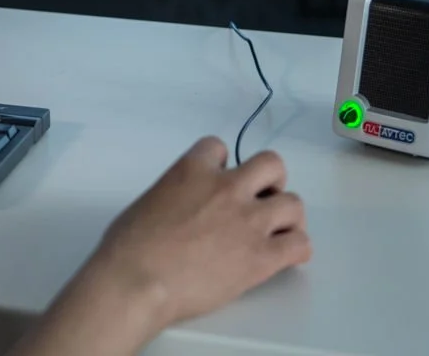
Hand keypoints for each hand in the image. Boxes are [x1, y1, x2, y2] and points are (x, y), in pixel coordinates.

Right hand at [11, 138, 310, 355]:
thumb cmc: (128, 248)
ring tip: (278, 231)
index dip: (222, 164)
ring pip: (293, 203)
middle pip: (271, 164)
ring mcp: (248, 221)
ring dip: (288, 216)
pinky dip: (297, 249)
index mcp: (193, 170)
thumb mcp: (146, 203)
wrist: (138, 280)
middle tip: (262, 199)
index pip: (219, 148)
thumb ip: (173, 196)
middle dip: (271, 181)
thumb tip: (177, 211)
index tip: (220, 179)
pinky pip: (300, 245)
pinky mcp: (261, 256)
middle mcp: (227, 188)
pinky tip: (287, 257)